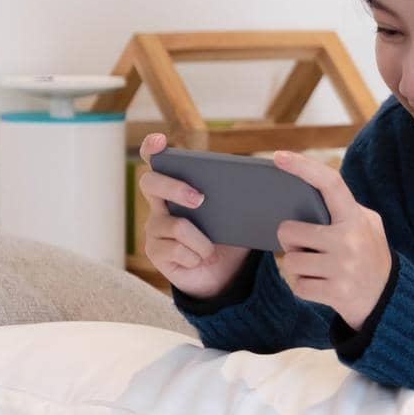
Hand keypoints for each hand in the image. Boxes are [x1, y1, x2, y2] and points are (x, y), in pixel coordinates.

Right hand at [137, 133, 252, 298]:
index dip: (153, 148)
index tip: (160, 141)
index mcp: (178, 186)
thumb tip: (264, 174)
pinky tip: (201, 260)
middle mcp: (160, 204)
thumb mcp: (238, 211)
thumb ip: (241, 193)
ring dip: (202, 241)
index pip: (157, 160)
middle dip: (174, 188)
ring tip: (211, 250)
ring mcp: (154, 228)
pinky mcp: (155, 251)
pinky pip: (177, 250)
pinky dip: (197, 256)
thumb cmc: (230, 235)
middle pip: (150, 183)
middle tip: (200, 199)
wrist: (226, 273)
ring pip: (175, 225)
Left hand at [269, 149, 392, 330]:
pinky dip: (305, 288)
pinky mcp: (336, 292)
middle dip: (291, 241)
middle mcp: (351, 239)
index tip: (278, 157)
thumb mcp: (367, 225)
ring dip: (299, 268)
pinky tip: (324, 286)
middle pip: (290, 231)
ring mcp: (344, 267)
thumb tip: (304, 195)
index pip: (330, 184)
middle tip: (307, 247)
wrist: (390, 299)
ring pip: (291, 262)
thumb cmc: (369, 255)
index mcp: (356, 217)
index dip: (304, 167)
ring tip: (321, 270)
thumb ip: (343, 209)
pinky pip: (298, 286)